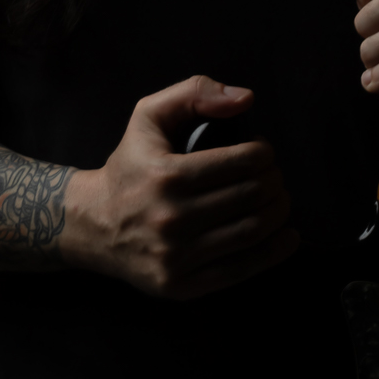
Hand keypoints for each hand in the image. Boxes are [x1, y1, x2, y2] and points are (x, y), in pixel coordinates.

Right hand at [63, 76, 298, 299]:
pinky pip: (240, 270)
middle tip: (273, 176)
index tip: (263, 153)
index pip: (242, 162)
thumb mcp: (148, 116)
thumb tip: (246, 99)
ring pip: (251, 232)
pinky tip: (287, 236)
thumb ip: (195, 92)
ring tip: (278, 200)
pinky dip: (273, 252)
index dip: (264, 154)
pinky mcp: (179, 285)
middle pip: (251, 197)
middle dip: (274, 182)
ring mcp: (175, 256)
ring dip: (278, 212)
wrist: (91, 224)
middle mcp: (170, 218)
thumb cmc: (129, 166)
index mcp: (166, 175)